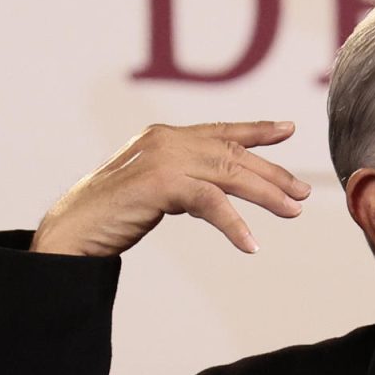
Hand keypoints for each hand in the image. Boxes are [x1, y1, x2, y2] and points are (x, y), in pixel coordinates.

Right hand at [30, 121, 310, 255]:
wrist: (71, 231)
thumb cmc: (111, 216)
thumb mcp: (156, 191)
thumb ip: (185, 184)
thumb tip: (216, 194)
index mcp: (164, 138)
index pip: (220, 131)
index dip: (256, 129)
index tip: (288, 129)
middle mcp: (166, 140)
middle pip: (233, 154)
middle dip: (273, 173)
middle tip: (303, 193)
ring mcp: (162, 158)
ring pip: (230, 174)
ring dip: (266, 195)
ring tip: (294, 212)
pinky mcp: (160, 184)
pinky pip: (211, 203)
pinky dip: (234, 225)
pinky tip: (251, 245)